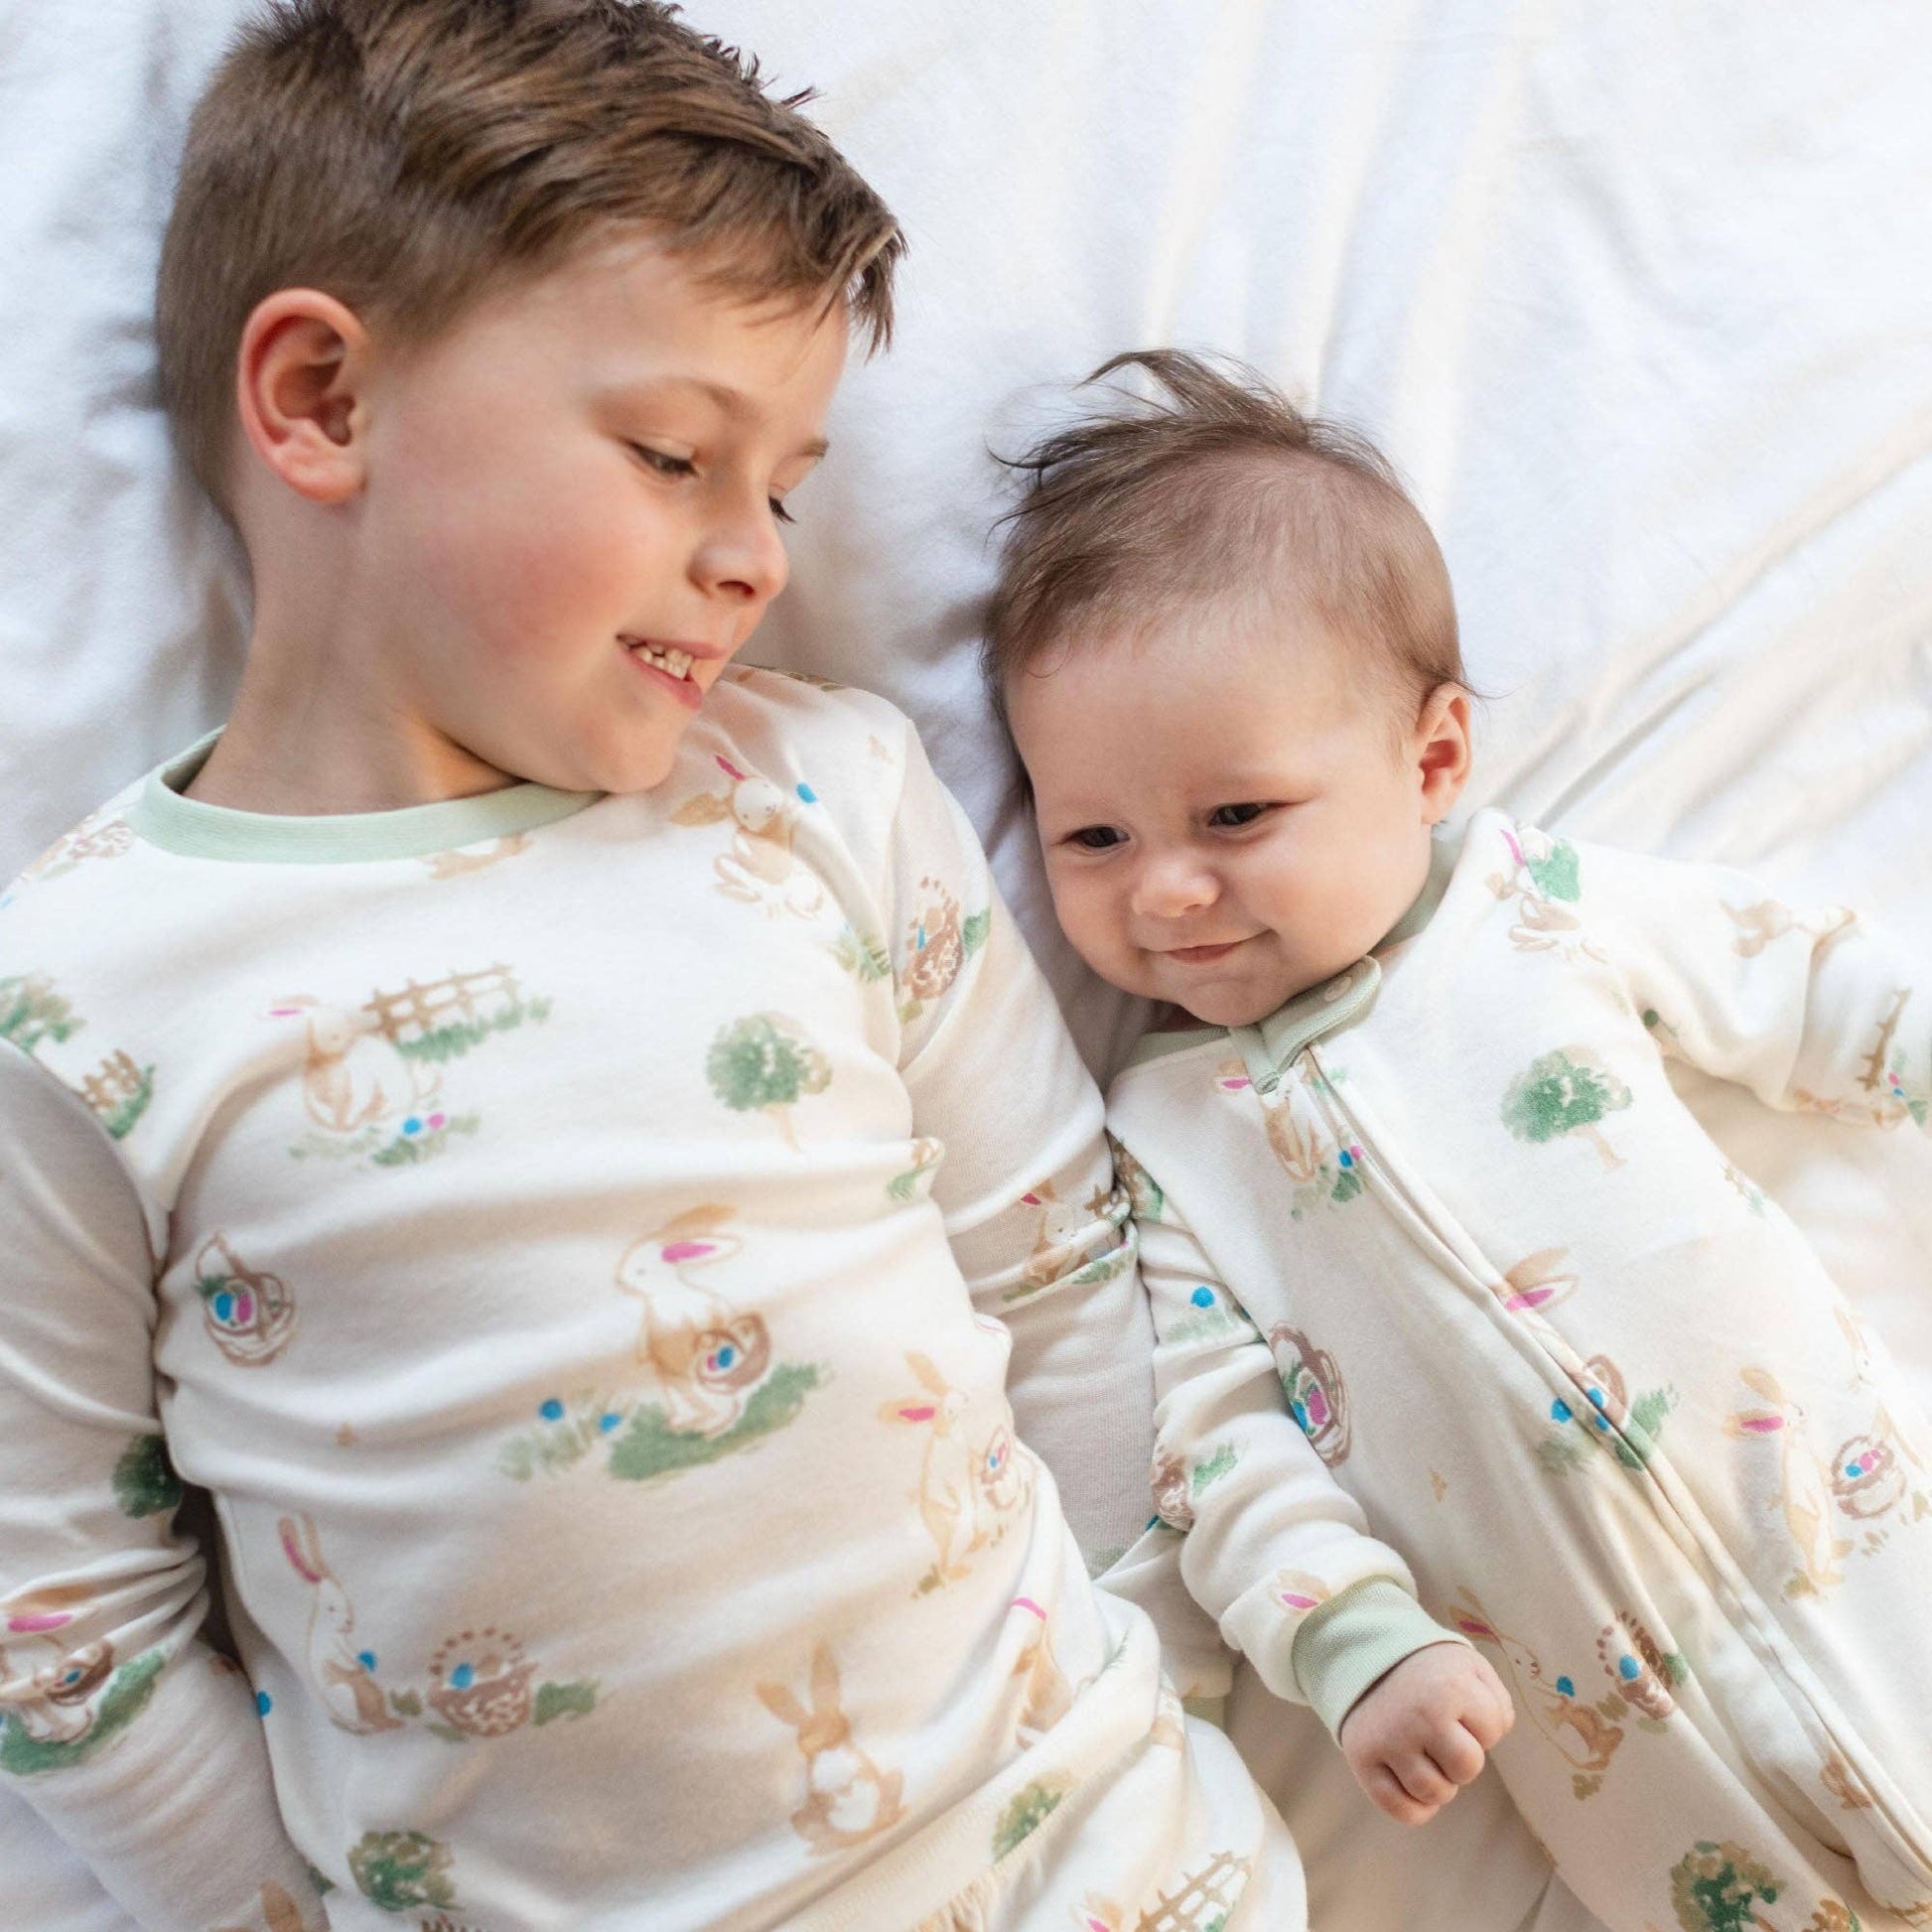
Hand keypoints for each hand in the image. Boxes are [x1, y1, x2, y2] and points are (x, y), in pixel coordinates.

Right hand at [1336, 1641, 1513, 1824]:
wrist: (1366, 1655)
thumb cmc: (1430, 1670)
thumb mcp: (1470, 1668)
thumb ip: (1497, 1703)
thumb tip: (1495, 1738)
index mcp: (1451, 1688)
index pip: (1493, 1733)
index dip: (1482, 1724)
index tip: (1461, 1707)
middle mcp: (1420, 1716)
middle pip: (1466, 1769)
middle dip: (1462, 1759)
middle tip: (1444, 1737)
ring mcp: (1388, 1740)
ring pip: (1434, 1793)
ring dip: (1438, 1781)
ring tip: (1426, 1754)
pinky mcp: (1362, 1759)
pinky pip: (1402, 1810)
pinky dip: (1416, 1807)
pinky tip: (1413, 1781)